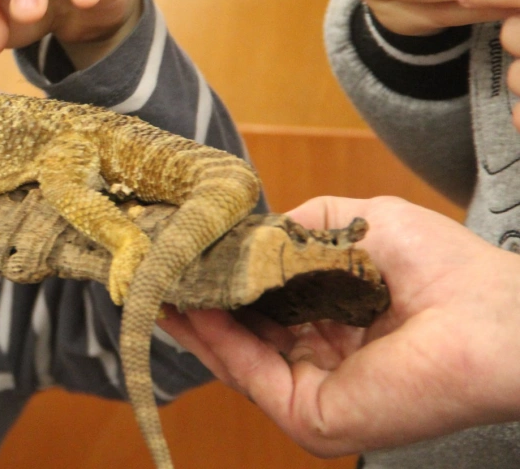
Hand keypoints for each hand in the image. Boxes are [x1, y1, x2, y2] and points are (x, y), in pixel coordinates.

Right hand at [158, 196, 519, 457]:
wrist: (492, 313)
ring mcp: (316, 397)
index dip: (225, 284)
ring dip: (197, 322)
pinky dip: (217, 342)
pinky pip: (250, 376)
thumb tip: (245, 233)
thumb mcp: (353, 225)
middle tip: (156, 272)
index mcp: (337, 328)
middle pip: (241, 340)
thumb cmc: (442, 267)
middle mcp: (323, 367)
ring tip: (161, 284)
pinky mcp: (313, 417)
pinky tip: (195, 307)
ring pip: (237, 361)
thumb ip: (296, 229)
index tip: (187, 256)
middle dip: (198, 305)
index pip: (264, 312)